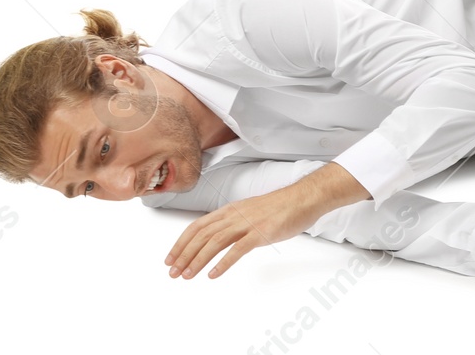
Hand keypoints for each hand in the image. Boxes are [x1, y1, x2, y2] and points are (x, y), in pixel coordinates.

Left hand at [165, 185, 322, 279]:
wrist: (304, 198)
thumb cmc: (280, 207)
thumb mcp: (250, 211)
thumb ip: (234, 223)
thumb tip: (219, 238)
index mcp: (230, 210)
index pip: (197, 226)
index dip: (181, 243)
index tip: (170, 259)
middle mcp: (234, 215)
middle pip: (202, 235)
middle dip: (184, 255)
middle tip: (173, 273)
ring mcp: (248, 223)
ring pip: (215, 242)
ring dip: (198, 260)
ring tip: (188, 276)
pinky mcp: (262, 233)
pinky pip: (238, 249)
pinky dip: (223, 263)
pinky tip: (214, 274)